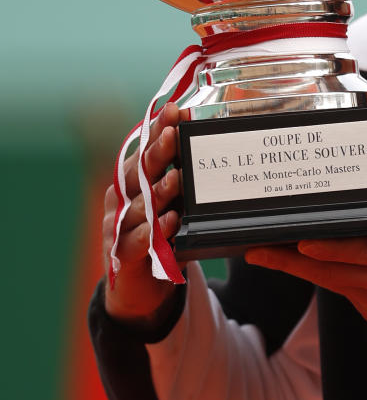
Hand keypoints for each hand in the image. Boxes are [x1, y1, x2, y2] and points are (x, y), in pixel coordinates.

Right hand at [102, 101, 182, 325]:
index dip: (157, 130)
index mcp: (133, 183)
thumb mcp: (171, 206)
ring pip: (139, 205)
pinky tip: (170, 221)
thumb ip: (182, 182)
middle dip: (157, 152)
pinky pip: (139, 240)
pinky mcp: (123, 255)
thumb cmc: (158, 239)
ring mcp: (119, 227)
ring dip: (159, 191)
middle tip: (174, 133)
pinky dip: (154, 230)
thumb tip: (213, 151)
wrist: (138, 289)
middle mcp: (123, 200)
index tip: (174, 110)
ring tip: (178, 178)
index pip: (145, 151)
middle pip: (140, 172)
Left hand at [246, 156, 366, 363]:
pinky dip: (330, 278)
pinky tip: (314, 267)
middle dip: (290, 261)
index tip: (298, 240)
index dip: (325, 248)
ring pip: (330, 284)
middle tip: (257, 250)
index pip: (357, 251)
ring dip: (299, 270)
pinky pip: (346, 292)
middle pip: (328, 272)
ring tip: (268, 255)